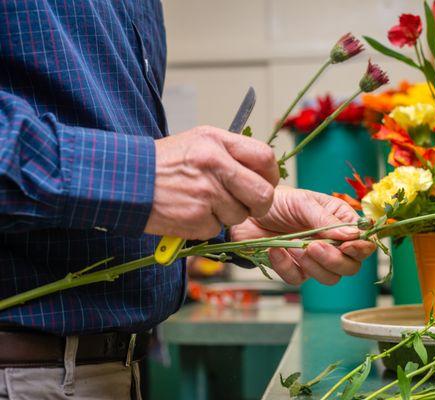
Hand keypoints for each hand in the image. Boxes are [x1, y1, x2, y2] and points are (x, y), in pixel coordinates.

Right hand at [144, 126, 278, 238]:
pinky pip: (217, 229)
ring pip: (240, 215)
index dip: (271, 175)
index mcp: (217, 142)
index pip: (266, 158)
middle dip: (259, 205)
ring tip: (205, 202)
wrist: (126, 180)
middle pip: (263, 195)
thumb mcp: (199, 140)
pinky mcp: (196, 219)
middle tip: (248, 204)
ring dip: (228, 214)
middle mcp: (215, 166)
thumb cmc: (165, 162)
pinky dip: (207, 225)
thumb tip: (263, 169)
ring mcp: (206, 194)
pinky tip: (191, 212)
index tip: (266, 182)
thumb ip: (232, 151)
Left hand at [231, 186, 376, 285]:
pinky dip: (286, 266)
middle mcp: (332, 243)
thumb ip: (326, 221)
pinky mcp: (294, 269)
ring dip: (314, 266)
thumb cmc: (279, 200)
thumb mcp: (303, 203)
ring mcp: (314, 259)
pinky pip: (298, 279)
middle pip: (350, 266)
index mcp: (341, 222)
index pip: (363, 242)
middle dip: (335, 260)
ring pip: (330, 278)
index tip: (348, 246)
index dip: (360, 248)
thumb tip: (353, 236)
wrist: (247, 211)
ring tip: (296, 247)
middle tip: (314, 247)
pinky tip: (276, 250)